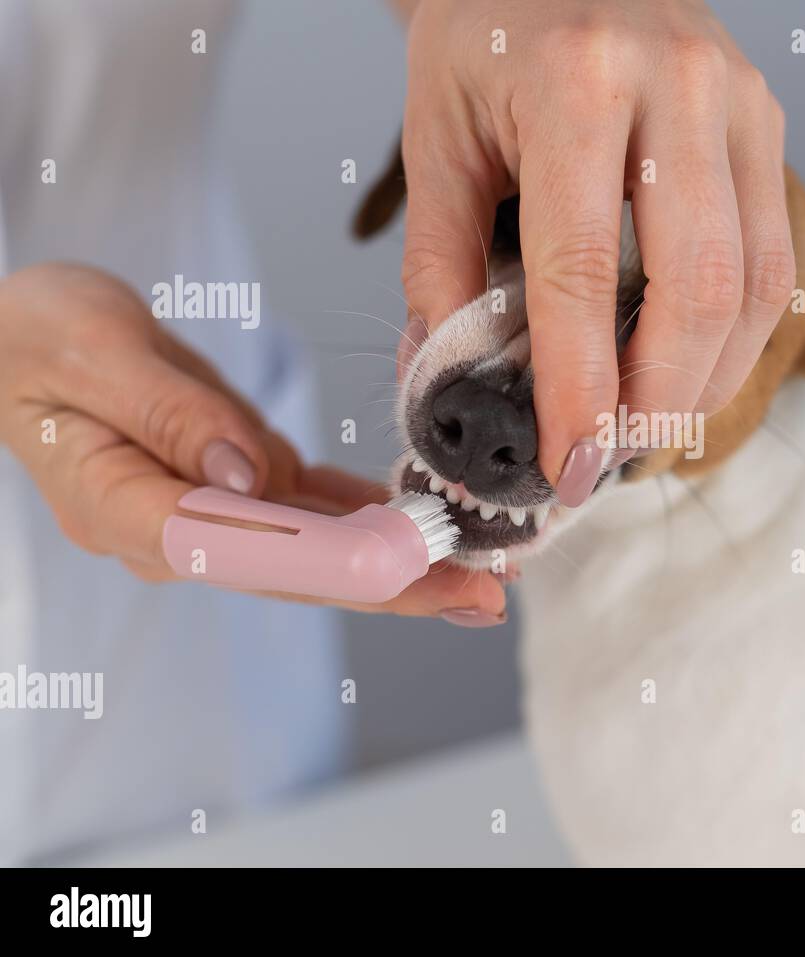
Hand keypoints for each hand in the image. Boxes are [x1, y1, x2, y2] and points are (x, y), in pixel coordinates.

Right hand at [0, 263, 504, 621]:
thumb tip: (244, 478)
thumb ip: (169, 413)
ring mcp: (211, 512)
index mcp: (127, 507)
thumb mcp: (90, 350)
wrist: (14, 337)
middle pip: (301, 567)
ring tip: (484, 571)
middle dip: (397, 583)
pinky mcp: (236, 484)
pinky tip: (428, 527)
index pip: (245, 552)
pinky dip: (374, 518)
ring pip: (321, 548)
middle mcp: (177, 529)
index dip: (335, 563)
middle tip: (484, 595)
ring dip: (403, 560)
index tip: (412, 567)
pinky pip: (315, 510)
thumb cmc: (34, 336)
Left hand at [399, 0, 793, 503]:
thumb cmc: (487, 30)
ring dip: (705, 381)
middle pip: (698, 292)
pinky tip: (688, 369)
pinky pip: (774, 261)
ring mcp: (739, 104)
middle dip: (656, 402)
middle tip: (607, 459)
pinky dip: (736, 338)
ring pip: (755, 287)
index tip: (566, 463)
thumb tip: (455, 377)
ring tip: (646, 427)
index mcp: (574, 83)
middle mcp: (678, 88)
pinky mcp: (767, 125)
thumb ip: (439, 261)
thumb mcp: (434, 132)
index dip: (580, 388)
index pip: (584, 272)